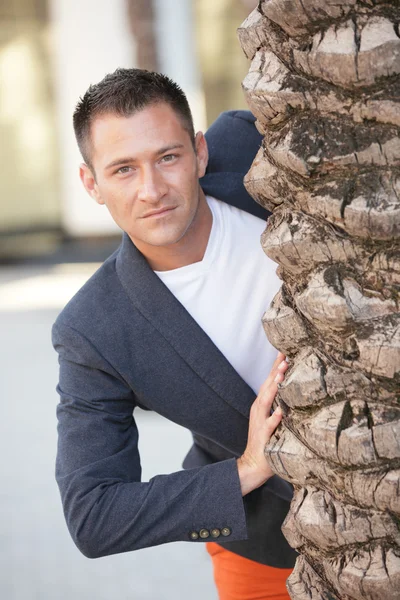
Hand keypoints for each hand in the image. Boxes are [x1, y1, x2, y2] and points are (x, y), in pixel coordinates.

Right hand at [236, 352, 287, 495]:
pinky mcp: (263, 435)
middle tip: (285, 355)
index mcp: (262, 404)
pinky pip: (270, 424)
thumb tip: (295, 391)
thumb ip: (280, 404)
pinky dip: (275, 416)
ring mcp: (260, 421)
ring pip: (267, 399)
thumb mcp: (273, 419)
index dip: (276, 366)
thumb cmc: (266, 441)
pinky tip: (281, 410)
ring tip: (283, 373)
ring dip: (274, 385)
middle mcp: (259, 408)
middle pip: (267, 385)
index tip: (285, 351)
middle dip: (276, 370)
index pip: (270, 381)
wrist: (253, 463)